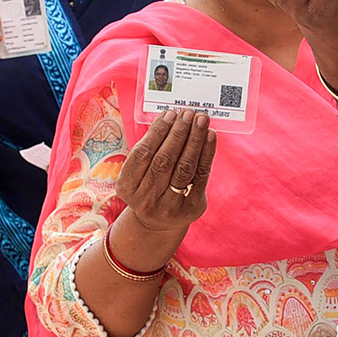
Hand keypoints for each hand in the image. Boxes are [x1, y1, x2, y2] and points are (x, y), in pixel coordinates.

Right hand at [114, 110, 216, 235]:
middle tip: (188, 113)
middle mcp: (147, 199)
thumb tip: (171, 118)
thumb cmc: (148, 187)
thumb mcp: (137, 174)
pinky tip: (210, 136)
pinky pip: (201, 175)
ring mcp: (170, 206)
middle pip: (164, 159)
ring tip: (201, 120)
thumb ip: (150, 149)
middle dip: (178, 133)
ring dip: (194, 139)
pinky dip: (207, 153)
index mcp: (127, 187)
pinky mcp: (192, 207)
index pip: (142, 154)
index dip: (156, 132)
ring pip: (184, 167)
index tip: (169, 114)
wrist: (158, 224)